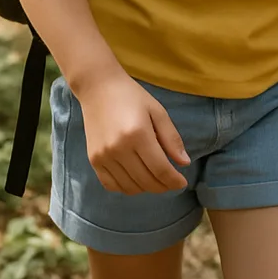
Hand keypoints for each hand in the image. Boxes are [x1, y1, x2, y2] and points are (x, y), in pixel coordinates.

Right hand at [75, 70, 189, 194]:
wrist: (99, 89)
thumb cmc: (133, 97)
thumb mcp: (158, 111)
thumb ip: (171, 138)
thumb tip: (184, 163)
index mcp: (138, 134)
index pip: (159, 168)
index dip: (173, 180)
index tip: (183, 184)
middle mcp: (118, 149)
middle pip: (145, 180)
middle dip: (163, 186)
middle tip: (173, 182)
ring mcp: (103, 157)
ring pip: (129, 187)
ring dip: (146, 188)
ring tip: (157, 181)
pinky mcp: (93, 161)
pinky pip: (111, 185)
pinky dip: (127, 188)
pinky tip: (138, 180)